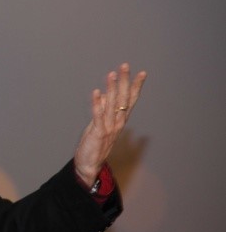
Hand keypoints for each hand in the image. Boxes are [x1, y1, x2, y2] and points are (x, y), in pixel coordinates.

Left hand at [74, 63, 146, 185]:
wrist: (89, 165)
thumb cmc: (95, 144)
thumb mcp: (101, 125)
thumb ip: (104, 111)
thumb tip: (104, 95)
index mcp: (119, 120)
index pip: (130, 100)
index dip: (135, 86)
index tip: (141, 73)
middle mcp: (117, 122)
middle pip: (122, 99)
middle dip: (124, 81)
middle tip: (125, 66)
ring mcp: (108, 127)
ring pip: (111, 104)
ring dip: (111, 88)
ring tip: (112, 74)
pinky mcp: (98, 132)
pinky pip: (98, 116)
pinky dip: (97, 104)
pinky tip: (96, 92)